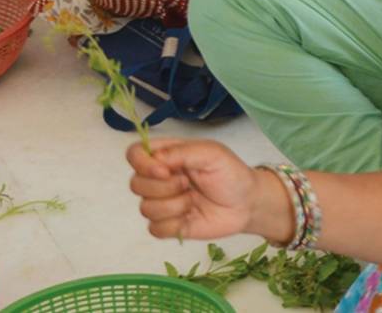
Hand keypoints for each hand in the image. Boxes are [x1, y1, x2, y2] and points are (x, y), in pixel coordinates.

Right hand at [127, 139, 275, 240]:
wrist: (247, 204)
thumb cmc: (230, 173)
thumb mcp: (211, 153)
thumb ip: (181, 152)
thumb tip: (156, 160)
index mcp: (166, 156)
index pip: (134, 154)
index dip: (142, 164)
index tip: (164, 171)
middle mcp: (159, 179)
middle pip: (135, 184)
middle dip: (164, 187)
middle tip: (189, 184)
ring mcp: (162, 203)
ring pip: (145, 208)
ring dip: (173, 206)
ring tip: (194, 200)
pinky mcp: (169, 226)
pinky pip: (155, 229)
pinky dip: (174, 224)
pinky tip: (191, 217)